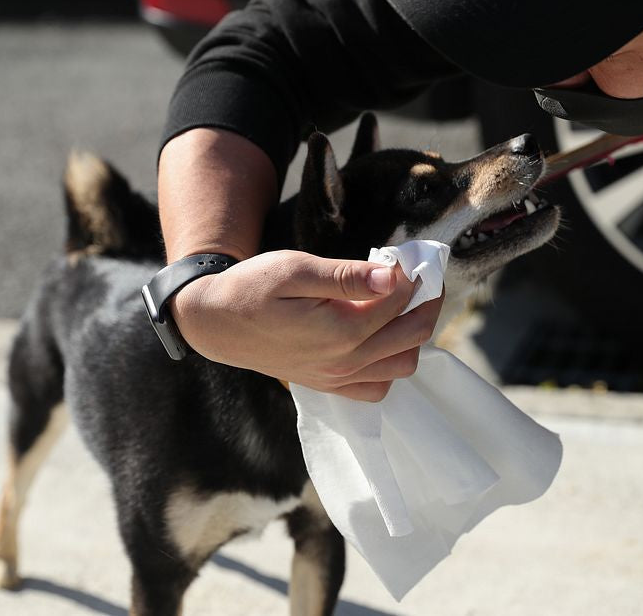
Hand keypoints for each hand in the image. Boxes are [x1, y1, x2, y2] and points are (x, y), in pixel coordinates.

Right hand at [170, 249, 443, 401]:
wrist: (215, 323)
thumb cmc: (251, 288)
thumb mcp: (294, 269)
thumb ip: (345, 276)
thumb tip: (392, 277)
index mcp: (340, 330)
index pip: (399, 299)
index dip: (412, 273)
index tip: (409, 255)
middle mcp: (345, 362)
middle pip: (413, 334)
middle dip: (426, 302)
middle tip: (420, 277)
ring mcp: (338, 379)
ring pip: (404, 363)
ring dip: (413, 333)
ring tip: (401, 304)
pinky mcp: (329, 385)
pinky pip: (378, 386)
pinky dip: (390, 363)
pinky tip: (379, 336)